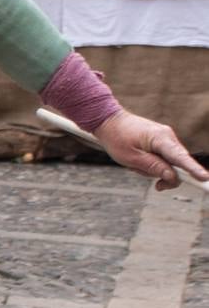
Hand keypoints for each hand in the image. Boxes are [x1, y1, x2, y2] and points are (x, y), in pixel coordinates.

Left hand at [93, 110, 208, 190]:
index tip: (204, 178)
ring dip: (157, 170)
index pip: (180, 157)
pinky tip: (141, 163)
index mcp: (160, 138)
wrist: (108, 120)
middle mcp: (168, 137)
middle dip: (168, 177)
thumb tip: (173, 176)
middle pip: (179, 165)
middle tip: (157, 187)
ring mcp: (166, 138)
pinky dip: (155, 165)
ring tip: (137, 164)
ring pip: (171, 164)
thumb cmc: (116, 138)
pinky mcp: (162, 142)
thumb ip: (153, 167)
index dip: (193, 170)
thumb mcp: (130, 157)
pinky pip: (165, 159)